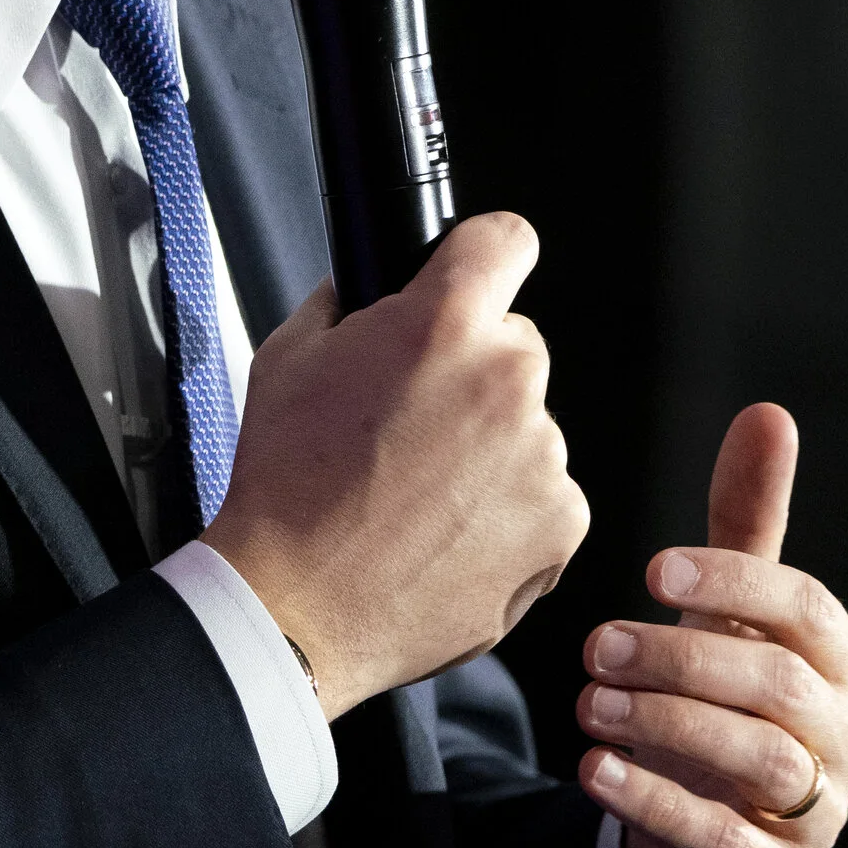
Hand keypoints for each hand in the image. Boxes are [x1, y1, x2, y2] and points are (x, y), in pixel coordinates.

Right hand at [206, 213, 589, 718]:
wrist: (297, 607)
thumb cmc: (287, 491)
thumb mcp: (287, 360)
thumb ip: (345, 307)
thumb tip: (367, 294)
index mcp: (443, 324)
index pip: (506, 240)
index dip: (486, 258)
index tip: (480, 278)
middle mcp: (506, 381)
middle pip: (515, 349)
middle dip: (474, 376)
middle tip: (416, 428)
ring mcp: (541, 456)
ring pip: (529, 429)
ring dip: (491, 452)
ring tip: (422, 496)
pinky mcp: (560, 523)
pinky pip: (544, 497)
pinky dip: (509, 513)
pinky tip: (449, 534)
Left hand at [575, 404, 847, 847]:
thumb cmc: (722, 710)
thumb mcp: (728, 621)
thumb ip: (747, 527)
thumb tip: (769, 413)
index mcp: (843, 668)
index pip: (809, 611)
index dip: (737, 583)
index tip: (653, 569)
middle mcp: (845, 741)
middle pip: (779, 685)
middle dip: (683, 658)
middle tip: (594, 645)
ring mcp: (817, 818)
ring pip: (759, 761)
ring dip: (667, 726)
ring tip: (585, 705)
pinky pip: (724, 843)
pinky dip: (657, 803)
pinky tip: (593, 772)